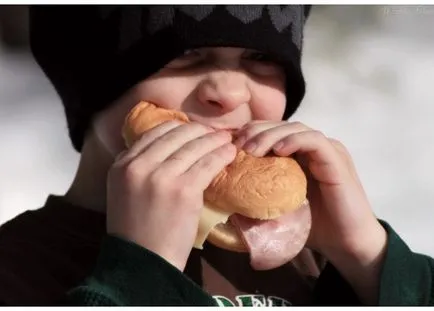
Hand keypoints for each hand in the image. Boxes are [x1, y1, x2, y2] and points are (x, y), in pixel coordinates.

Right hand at [107, 121, 236, 270]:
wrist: (144, 263)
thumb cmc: (136, 231)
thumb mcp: (124, 191)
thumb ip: (138, 167)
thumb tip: (163, 147)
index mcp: (122, 165)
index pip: (154, 133)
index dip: (178, 128)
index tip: (192, 131)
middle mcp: (139, 166)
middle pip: (176, 135)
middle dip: (198, 131)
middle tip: (213, 133)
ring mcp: (162, 177)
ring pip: (194, 147)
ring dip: (214, 140)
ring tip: (226, 140)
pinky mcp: (184, 190)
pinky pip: (208, 164)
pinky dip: (221, 155)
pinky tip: (230, 153)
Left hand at [233, 121, 386, 264]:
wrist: (346, 244)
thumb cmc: (313, 227)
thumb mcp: (279, 209)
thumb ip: (260, 200)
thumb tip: (227, 202)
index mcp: (299, 155)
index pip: (271, 132)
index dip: (250, 134)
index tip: (231, 146)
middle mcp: (313, 148)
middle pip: (281, 125)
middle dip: (256, 131)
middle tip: (238, 145)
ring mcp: (327, 151)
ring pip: (296, 127)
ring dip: (271, 134)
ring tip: (251, 149)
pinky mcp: (336, 160)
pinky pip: (314, 141)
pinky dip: (295, 140)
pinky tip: (279, 150)